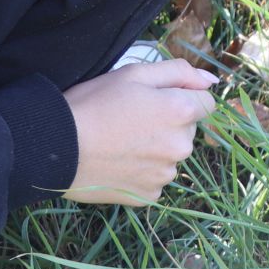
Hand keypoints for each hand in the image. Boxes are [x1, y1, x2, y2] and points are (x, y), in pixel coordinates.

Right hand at [62, 59, 217, 205]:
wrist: (56, 147)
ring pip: (171, 154)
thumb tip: (212, 82)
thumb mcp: (134, 73)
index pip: (206, 102)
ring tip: (120, 141)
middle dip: (168, 122)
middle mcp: (182, 146)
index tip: (154, 100)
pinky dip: (142, 171)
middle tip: (130, 118)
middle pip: (188, 129)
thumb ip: (179, 72)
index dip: (181, 96)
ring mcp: (165, 174)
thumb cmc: (93, 103)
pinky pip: (154, 178)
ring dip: (156, 147)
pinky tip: (118, 162)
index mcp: (181, 112)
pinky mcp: (149, 195)